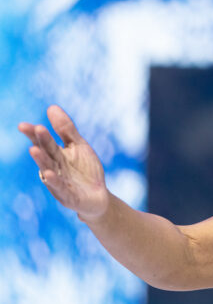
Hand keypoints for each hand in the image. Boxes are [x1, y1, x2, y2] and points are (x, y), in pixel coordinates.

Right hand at [18, 105, 108, 220]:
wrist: (98, 196)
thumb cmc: (85, 170)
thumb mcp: (79, 146)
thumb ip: (65, 129)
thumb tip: (51, 107)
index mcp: (56, 155)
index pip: (43, 142)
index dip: (35, 134)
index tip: (23, 125)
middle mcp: (54, 168)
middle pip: (47, 153)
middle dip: (41, 142)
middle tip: (36, 128)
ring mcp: (59, 182)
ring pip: (48, 170)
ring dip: (42, 161)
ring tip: (34, 149)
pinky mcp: (68, 196)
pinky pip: (60, 188)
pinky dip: (55, 181)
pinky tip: (49, 174)